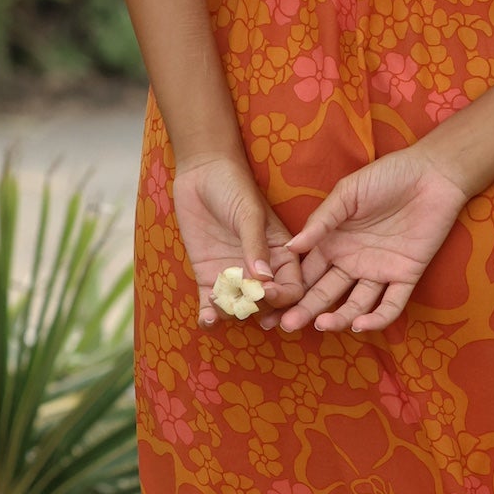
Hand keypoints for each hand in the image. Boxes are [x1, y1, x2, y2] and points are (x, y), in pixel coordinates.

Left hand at [172, 154, 302, 328]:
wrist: (202, 173)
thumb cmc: (234, 186)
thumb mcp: (249, 213)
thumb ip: (256, 245)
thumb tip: (263, 279)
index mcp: (281, 255)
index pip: (291, 288)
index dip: (282, 297)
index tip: (264, 292)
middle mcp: (260, 271)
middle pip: (267, 305)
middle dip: (255, 309)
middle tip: (240, 304)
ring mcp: (234, 275)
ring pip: (239, 308)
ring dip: (230, 312)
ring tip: (216, 301)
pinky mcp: (209, 276)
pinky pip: (211, 305)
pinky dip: (210, 317)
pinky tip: (205, 319)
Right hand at [281, 147, 468, 333]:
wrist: (432, 174)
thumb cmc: (386, 176)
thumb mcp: (347, 193)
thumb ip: (321, 221)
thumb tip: (290, 247)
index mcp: (333, 242)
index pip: (306, 271)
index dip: (288, 287)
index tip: (267, 302)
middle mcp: (352, 261)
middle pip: (325, 292)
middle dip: (305, 309)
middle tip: (286, 325)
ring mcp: (378, 271)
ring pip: (355, 304)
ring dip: (338, 317)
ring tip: (322, 325)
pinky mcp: (405, 276)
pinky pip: (391, 304)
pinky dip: (376, 318)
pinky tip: (359, 324)